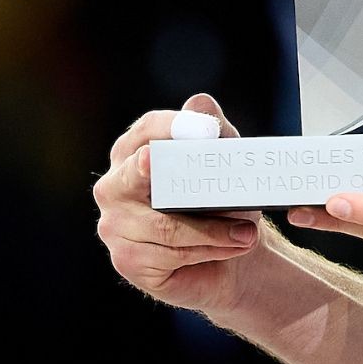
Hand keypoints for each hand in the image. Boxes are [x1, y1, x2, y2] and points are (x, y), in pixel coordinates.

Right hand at [93, 92, 265, 316]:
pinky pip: (171, 255)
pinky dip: (209, 250)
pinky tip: (230, 248)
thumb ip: (216, 132)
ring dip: (215, 231)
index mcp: (133, 151)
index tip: (207, 130)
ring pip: (166, 226)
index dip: (175, 127)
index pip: (148, 130)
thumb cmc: (221, 202)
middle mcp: (114, 186)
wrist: (230, 254)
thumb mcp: (225, 163)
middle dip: (174, 177)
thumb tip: (201, 103)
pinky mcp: (126, 260)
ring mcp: (114, 225)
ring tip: (248, 232)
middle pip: (139, 175)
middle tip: (190, 176)